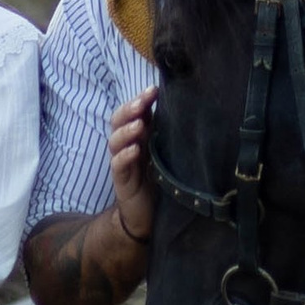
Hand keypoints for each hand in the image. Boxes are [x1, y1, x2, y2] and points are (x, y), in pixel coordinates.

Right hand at [108, 86, 158, 244]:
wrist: (147, 215)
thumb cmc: (160, 181)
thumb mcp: (168, 154)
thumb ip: (170, 135)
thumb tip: (190, 110)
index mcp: (140, 136)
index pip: (134, 111)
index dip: (140, 99)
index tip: (154, 89)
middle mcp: (128, 145)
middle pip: (119, 121)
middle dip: (129, 109)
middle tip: (142, 102)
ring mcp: (122, 162)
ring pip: (115, 141)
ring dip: (126, 131)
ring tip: (138, 125)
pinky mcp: (121, 180)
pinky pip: (118, 165)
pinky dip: (125, 156)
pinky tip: (134, 150)